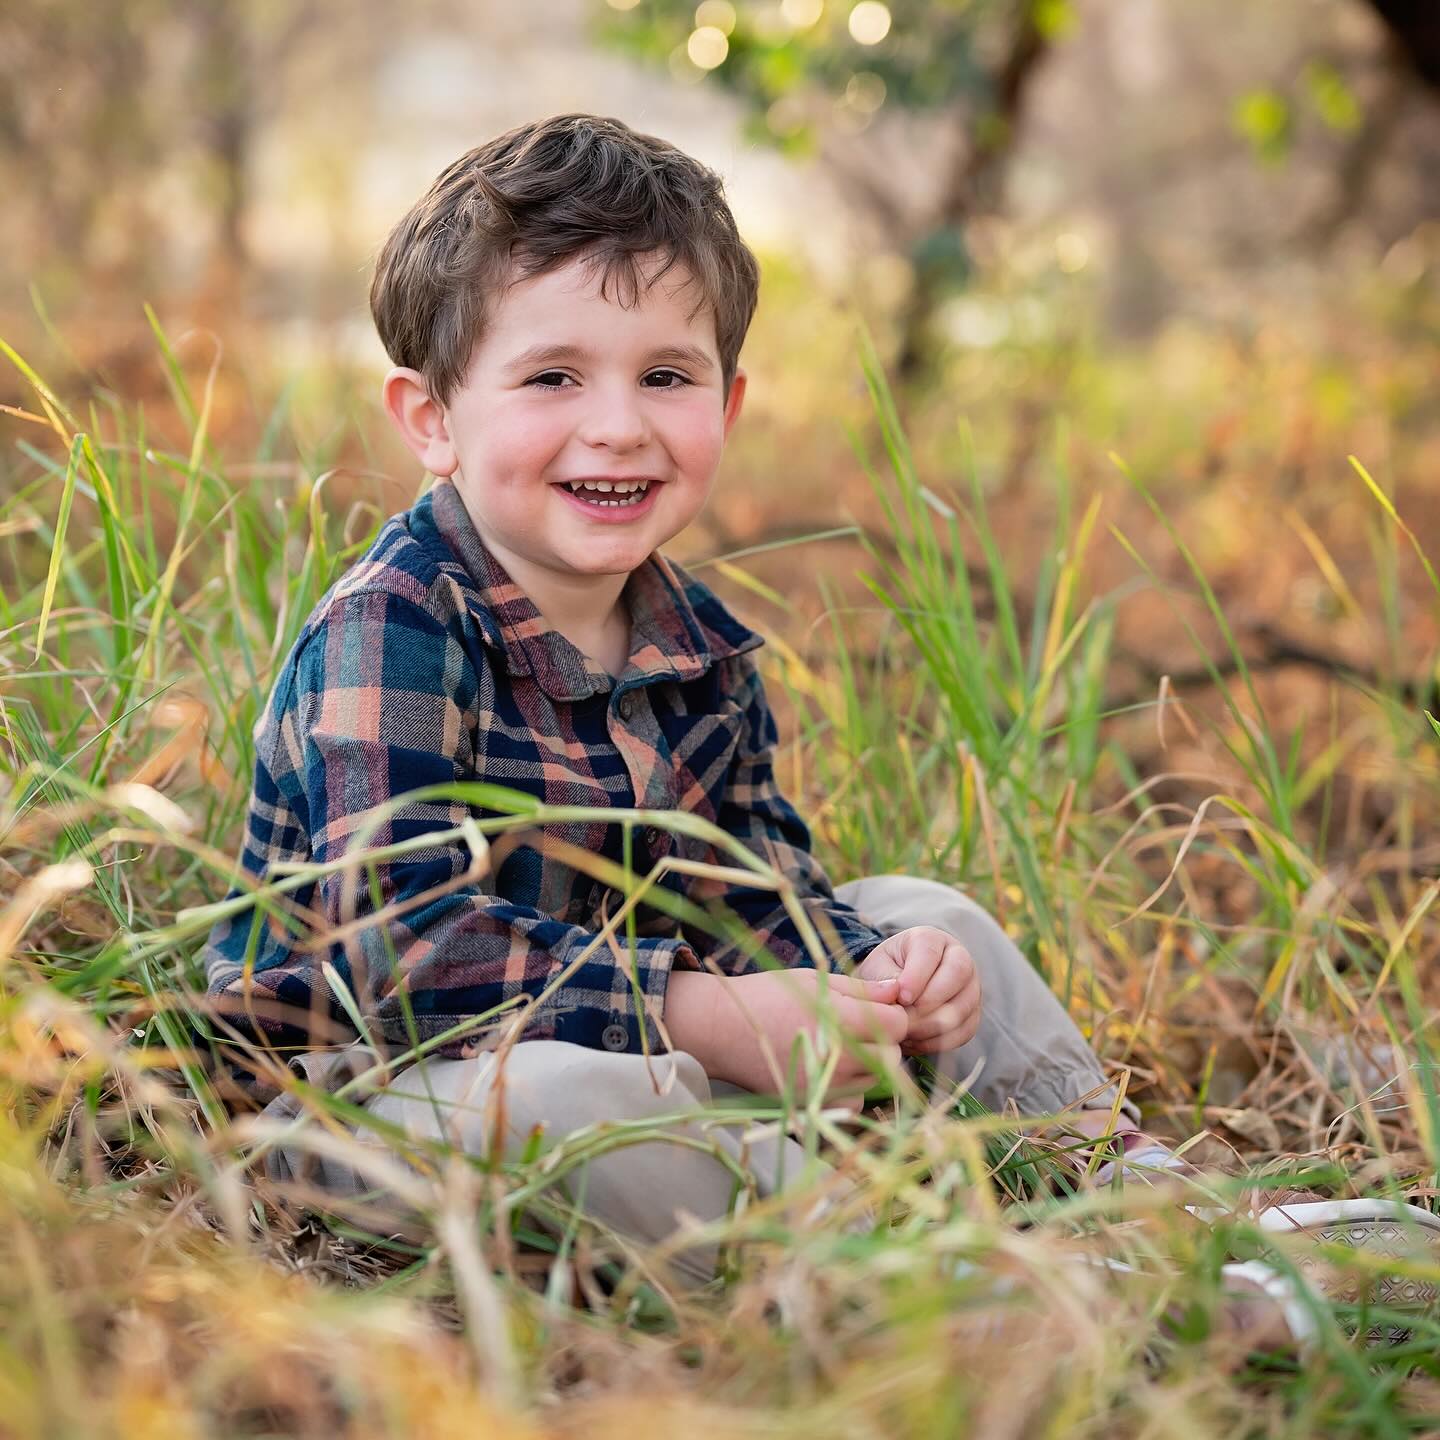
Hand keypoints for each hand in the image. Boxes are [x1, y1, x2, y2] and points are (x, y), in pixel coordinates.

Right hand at [665, 968, 907, 1101]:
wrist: (720, 1029)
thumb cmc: (767, 996)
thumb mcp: (813, 981)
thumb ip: (860, 990)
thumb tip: (899, 991)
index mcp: (840, 1021)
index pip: (897, 1025)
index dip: (891, 1015)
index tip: (876, 1010)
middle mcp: (836, 1059)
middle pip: (892, 1058)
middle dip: (885, 1043)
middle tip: (862, 1030)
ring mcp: (823, 1087)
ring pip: (875, 1082)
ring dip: (869, 1066)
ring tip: (841, 1047)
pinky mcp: (811, 1105)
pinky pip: (852, 1104)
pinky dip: (849, 1090)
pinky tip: (829, 1070)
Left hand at [855, 926, 980, 1055]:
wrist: (894, 991)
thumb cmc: (884, 973)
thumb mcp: (878, 968)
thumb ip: (886, 979)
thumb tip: (901, 998)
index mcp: (930, 939)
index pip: (931, 952)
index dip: (917, 977)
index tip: (901, 997)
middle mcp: (959, 958)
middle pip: (958, 974)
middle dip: (929, 1001)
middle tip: (904, 1019)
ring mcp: (970, 987)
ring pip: (964, 1006)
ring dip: (933, 1025)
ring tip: (906, 1033)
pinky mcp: (972, 1014)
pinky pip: (964, 1031)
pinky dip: (939, 1041)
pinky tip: (915, 1041)